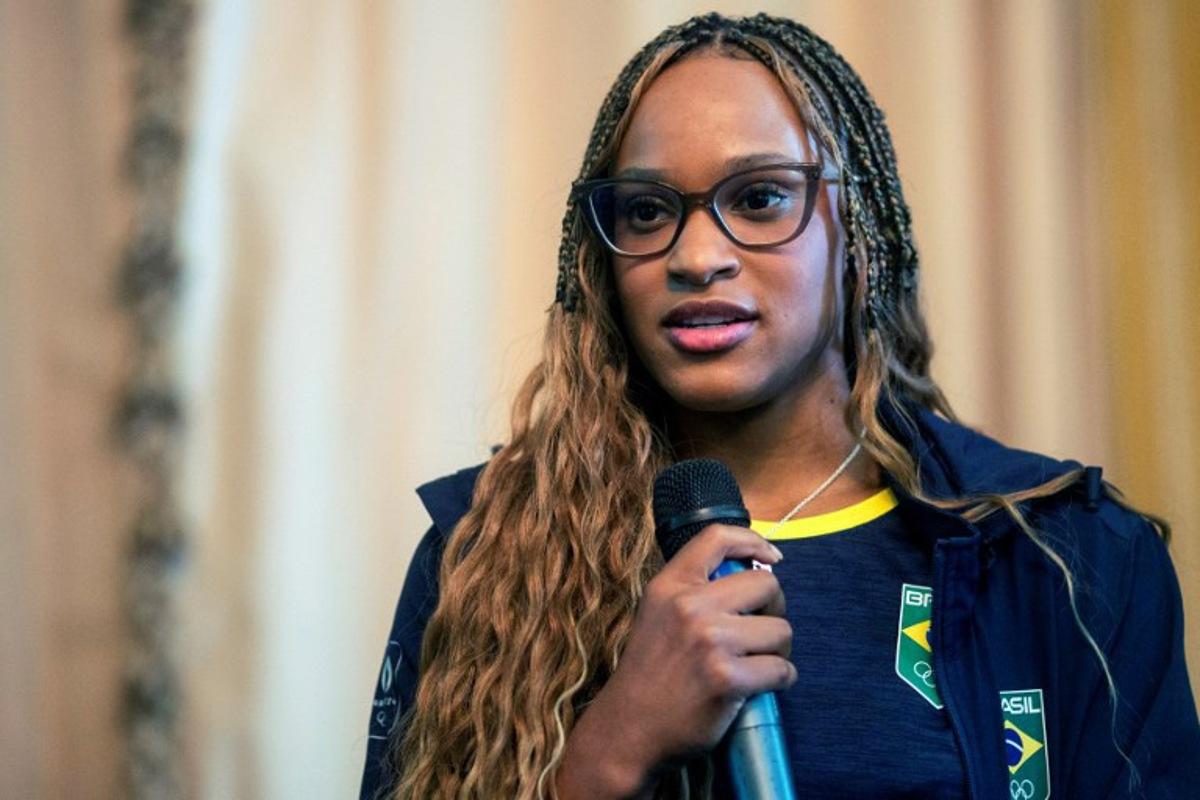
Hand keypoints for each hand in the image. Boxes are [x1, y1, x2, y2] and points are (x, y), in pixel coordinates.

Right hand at [559, 523, 794, 796]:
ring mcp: (709, 641)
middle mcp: (689, 606)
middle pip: (766, 584)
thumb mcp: (657, 614)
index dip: (753, 541)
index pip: (717, 538)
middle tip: (762, 629)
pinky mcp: (727, 678)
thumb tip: (754, 574)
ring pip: (781, 630)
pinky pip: (782, 670)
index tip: (771, 558)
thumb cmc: (649, 673)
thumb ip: (694, 591)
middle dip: (775, 608)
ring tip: (757, 663)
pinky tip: (760, 686)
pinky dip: (780, 679)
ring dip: (778, 650)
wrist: (628, 728)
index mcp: (669, 585)